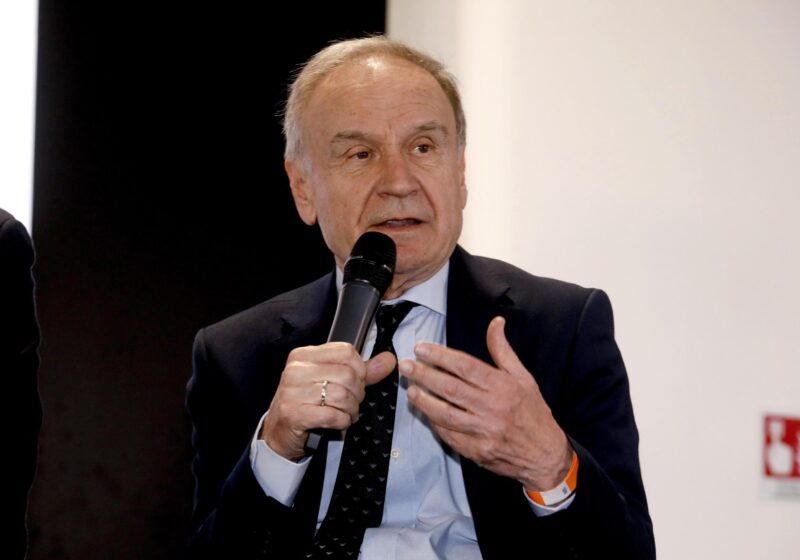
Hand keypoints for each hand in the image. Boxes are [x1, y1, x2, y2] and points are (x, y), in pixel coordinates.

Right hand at [260, 342, 395, 460]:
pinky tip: (338, 422)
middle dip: (358, 393)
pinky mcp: (294, 414)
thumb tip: (389, 359)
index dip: (360, 369)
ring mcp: (292, 392)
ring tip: (346, 413)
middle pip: (347, 375)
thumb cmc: (307, 403)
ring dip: (351, 409)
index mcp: (304, 355)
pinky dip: (342, 421)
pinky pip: (333, 415)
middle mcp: (296, 370)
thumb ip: (362, 370)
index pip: (346, 352)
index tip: (357, 382)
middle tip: (352, 402)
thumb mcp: (331, 381)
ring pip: (342, 396)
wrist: (279, 432)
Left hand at [399, 316, 572, 490]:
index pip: (465, 366)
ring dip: (424, 401)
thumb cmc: (533, 412)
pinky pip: (450, 435)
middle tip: (406, 365)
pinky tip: (425, 413)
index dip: (440, 356)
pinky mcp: (477, 451)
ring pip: (446, 414)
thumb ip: (503, 350)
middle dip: (424, 375)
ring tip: (410, 389)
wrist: (545, 454)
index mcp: (503, 386)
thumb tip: (496, 322)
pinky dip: (435, 423)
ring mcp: (484, 432)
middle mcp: (493, 408)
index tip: (421, 348)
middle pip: (450, 388)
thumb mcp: (523, 377)